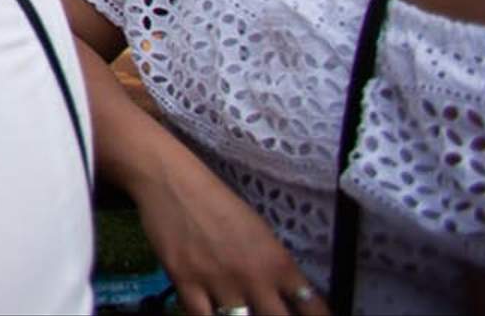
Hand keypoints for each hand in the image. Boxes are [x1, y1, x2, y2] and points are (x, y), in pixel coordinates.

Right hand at [139, 149, 329, 315]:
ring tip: (242, 312)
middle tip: (269, 312)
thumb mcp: (259, 232)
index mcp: (278, 262)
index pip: (310, 305)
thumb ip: (273, 268)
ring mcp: (219, 283)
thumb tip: (283, 296)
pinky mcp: (185, 283)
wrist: (173, 181)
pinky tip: (211, 313)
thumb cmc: (218, 201)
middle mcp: (254, 277)